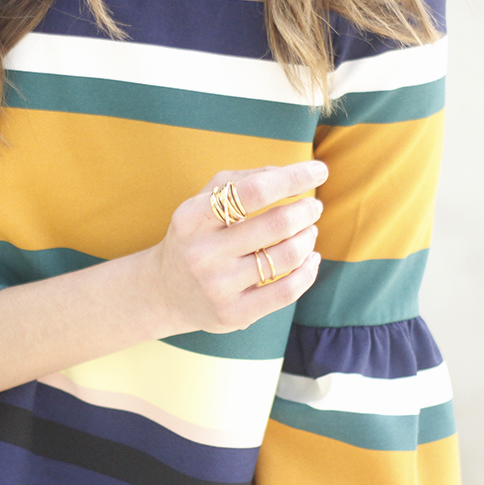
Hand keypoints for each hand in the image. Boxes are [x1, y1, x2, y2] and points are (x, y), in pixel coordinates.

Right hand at [146, 161, 326, 334]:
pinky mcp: (233, 314)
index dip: (293, 178)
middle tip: (312, 207)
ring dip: (309, 237)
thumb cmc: (196, 236)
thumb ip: (243, 181)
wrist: (165, 292)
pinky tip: (311, 259)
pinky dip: (309, 271)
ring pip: (287, 256)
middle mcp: (202, 253)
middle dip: (306, 210)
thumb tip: (292, 175)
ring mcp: (217, 287)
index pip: (254, 191)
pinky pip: (287, 291)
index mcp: (192, 217)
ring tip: (309, 231)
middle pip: (277, 223)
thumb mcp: (204, 201)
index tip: (318, 170)